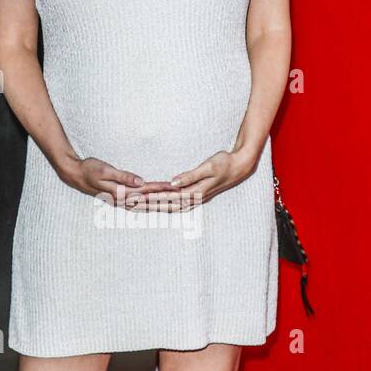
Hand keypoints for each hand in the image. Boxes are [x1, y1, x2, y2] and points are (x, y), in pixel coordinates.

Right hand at [57, 155, 180, 206]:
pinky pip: (141, 205)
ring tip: (177, 205)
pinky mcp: (121, 200)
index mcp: (121, 193)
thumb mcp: (105, 170)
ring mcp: (122, 202)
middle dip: (167, 200)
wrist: (75, 175)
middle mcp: (123, 201)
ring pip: (147, 206)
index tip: (177, 187)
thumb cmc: (89, 169)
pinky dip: (152, 206)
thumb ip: (123, 176)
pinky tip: (159, 207)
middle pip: (150, 202)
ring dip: (162, 206)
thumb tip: (141, 182)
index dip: (162, 189)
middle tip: (184, 198)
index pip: (147, 191)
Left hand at [123, 147, 257, 210]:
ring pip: (169, 206)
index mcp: (195, 192)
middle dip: (148, 205)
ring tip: (138, 206)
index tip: (137, 196)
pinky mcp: (196, 195)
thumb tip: (173, 182)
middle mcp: (194, 199)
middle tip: (130, 203)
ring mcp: (195, 199)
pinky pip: (175, 203)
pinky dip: (163, 204)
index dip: (151, 197)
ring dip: (154, 207)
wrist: (240, 166)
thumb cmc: (225, 163)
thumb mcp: (209, 166)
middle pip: (166, 205)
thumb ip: (191, 175)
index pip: (168, 196)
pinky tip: (155, 204)